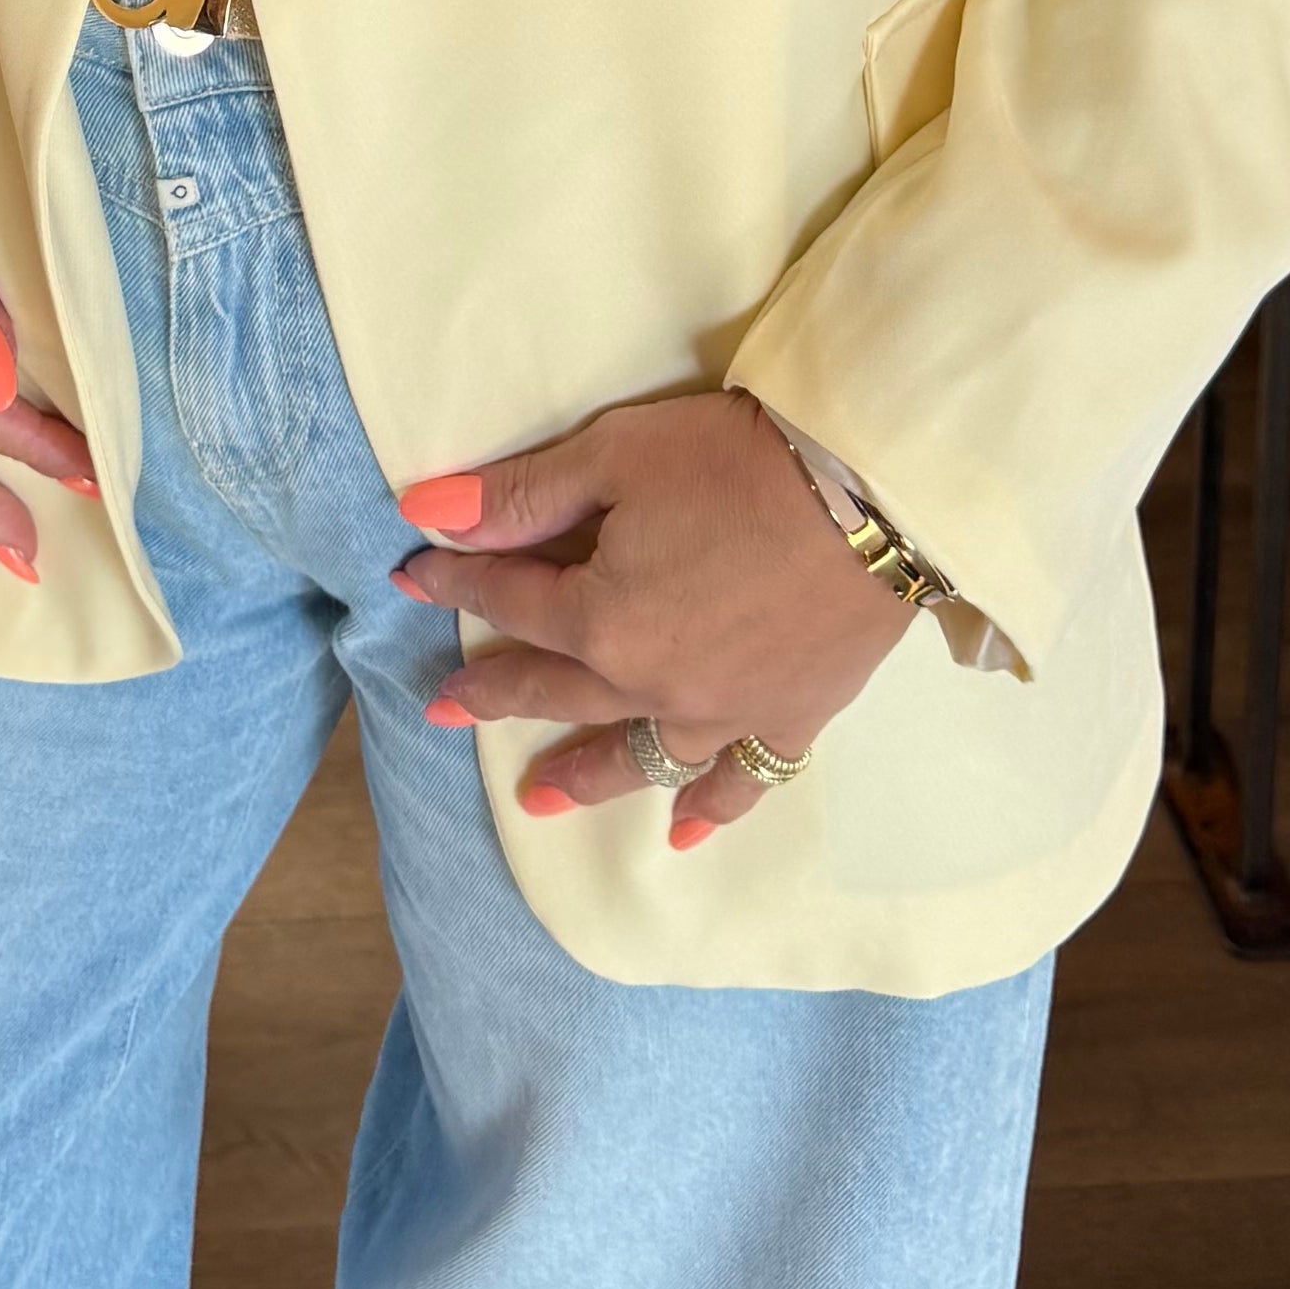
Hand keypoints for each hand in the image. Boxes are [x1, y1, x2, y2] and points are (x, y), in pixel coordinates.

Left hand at [391, 394, 914, 848]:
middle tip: (442, 709)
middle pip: (557, 687)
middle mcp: (652, 684)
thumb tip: (425, 511)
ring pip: (636, 753)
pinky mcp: (792, 713)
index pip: (510, 599)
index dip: (457, 579)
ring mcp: (723, 710)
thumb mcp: (616, 455)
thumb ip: (520, 495)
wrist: (876, 493)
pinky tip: (681, 832)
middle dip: (494, 692)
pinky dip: (709, 808)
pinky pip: (742, 779)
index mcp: (601, 621)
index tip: (413, 574)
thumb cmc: (738, 462)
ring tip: (537, 797)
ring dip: (584, 775)